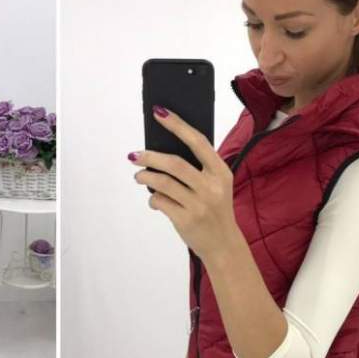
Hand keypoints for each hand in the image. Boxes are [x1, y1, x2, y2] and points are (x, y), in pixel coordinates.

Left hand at [129, 106, 237, 261]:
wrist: (223, 244)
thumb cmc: (214, 210)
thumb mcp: (216, 186)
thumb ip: (197, 169)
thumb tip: (161, 152)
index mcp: (221, 172)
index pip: (198, 142)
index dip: (177, 125)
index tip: (159, 112)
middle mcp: (211, 187)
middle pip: (174, 164)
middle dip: (150, 157)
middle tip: (134, 155)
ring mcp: (199, 205)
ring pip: (163, 183)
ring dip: (145, 177)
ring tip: (138, 176)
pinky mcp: (186, 220)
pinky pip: (160, 202)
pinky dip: (152, 199)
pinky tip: (154, 200)